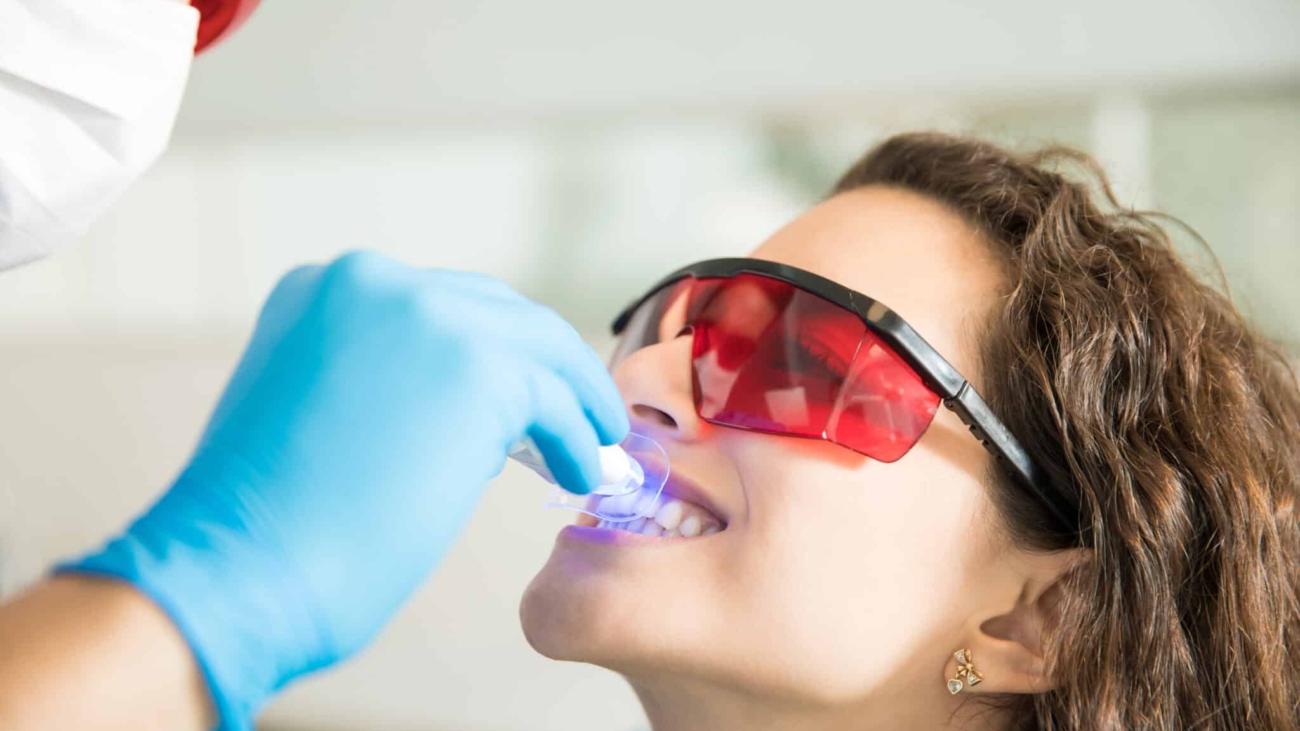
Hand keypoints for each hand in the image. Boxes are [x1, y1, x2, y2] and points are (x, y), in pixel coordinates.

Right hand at [62, 252, 627, 730]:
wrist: (238, 566)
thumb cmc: (265, 524)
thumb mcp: (314, 409)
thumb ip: (380, 382)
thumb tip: (465, 408)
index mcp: (322, 289)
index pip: (439, 307)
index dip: (490, 351)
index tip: (522, 393)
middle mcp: (373, 282)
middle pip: (497, 312)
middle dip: (541, 366)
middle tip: (574, 411)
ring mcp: (427, 315)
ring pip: (538, 346)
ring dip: (574, 397)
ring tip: (594, 442)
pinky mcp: (476, 367)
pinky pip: (555, 399)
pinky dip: (577, 436)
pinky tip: (580, 471)